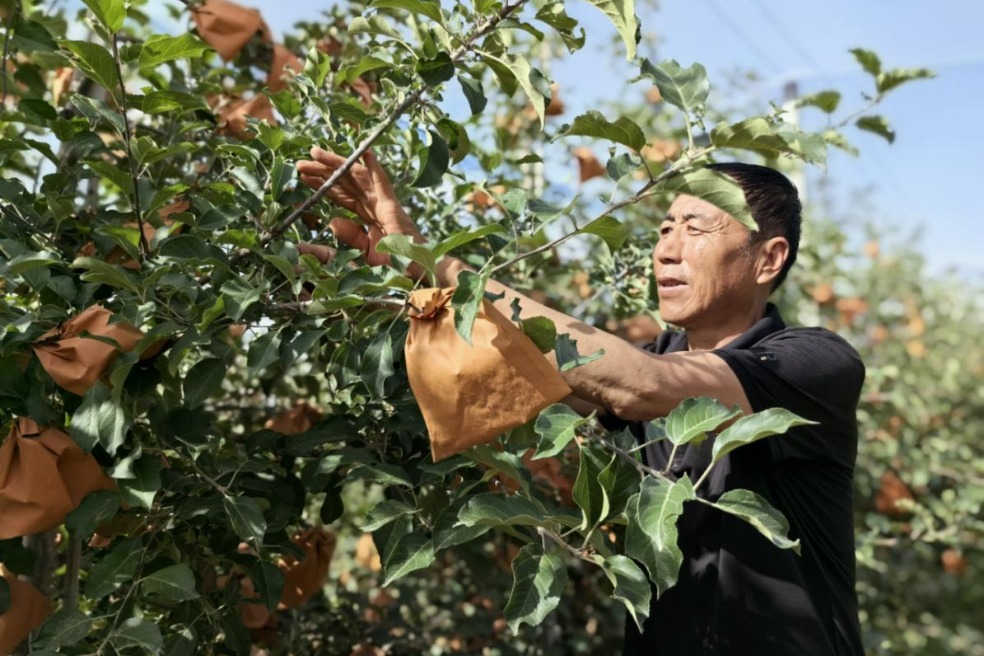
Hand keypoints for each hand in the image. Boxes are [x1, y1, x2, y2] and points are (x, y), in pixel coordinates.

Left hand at [295, 146, 466, 285]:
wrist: (417, 274)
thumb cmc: (395, 267)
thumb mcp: (364, 253)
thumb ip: (349, 237)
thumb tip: (332, 220)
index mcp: (368, 218)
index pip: (342, 196)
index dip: (323, 185)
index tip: (304, 178)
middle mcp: (375, 207)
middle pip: (346, 183)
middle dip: (324, 172)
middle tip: (301, 163)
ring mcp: (385, 206)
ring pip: (358, 179)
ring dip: (338, 163)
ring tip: (315, 153)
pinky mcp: (393, 209)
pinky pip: (382, 184)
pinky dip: (374, 167)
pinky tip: (364, 152)